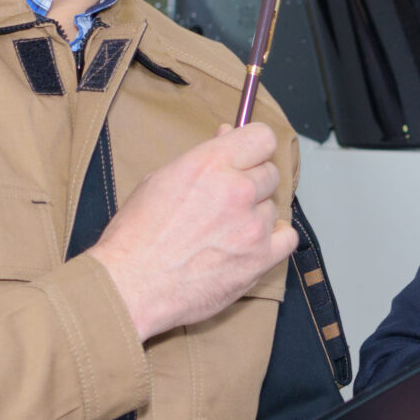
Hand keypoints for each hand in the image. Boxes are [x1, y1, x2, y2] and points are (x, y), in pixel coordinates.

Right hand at [86, 124, 297, 339]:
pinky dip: (274, 240)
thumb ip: (203, 158)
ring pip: (273, 207)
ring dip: (256, 215)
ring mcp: (252, 225)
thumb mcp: (161, 180)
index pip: (262, 137)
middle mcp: (237, 190)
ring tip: (224, 231)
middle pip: (270, 174)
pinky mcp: (260, 258)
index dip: (255, 147)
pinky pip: (287, 238)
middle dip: (252, 183)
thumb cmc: (138, 236)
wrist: (132, 284)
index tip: (248, 157)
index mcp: (211, 163)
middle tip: (226, 201)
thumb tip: (229, 135)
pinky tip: (250, 244)